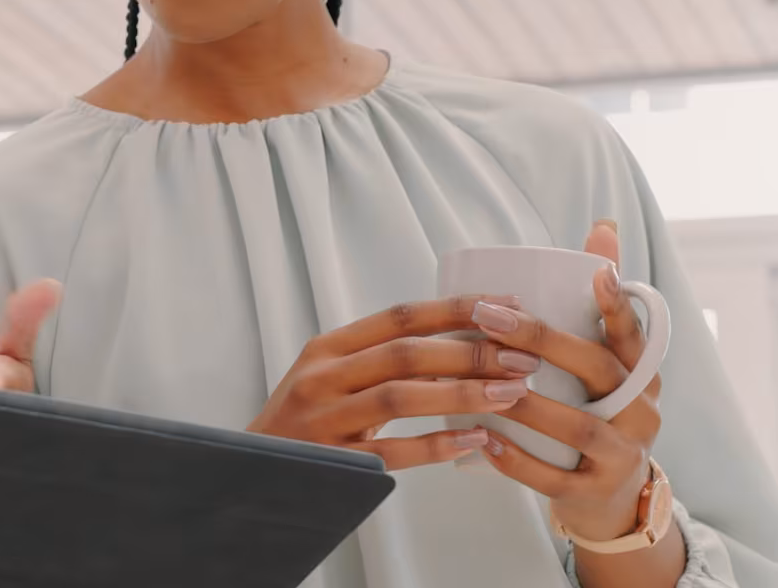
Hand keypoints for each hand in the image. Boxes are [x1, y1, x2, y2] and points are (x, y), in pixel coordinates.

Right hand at [248, 294, 541, 469]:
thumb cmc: (305, 421)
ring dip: (461, 393)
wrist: (254, 470)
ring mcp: (324, 419)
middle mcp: (323, 376)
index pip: (400, 317)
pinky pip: (391, 452)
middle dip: (471, 352)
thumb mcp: (332, 378)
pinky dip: (436, 444)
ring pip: (399, 396)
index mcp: (328, 347)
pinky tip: (474, 440)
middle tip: (523, 358)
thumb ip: (380, 360)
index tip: (507, 307)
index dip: (456, 309)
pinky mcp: (332, 461)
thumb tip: (460, 343)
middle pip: (405, 352)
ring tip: (510, 394)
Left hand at [470, 220, 663, 541]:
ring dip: (526, 403)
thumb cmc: (598, 410)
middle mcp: (641, 410)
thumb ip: (596, 303)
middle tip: (491, 318)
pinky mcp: (596, 493)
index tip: (599, 274)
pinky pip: (556, 478)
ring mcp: (623, 454)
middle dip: (542, 341)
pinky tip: (483, 440)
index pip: (634, 332)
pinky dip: (518, 461)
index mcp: (640, 372)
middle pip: (597, 370)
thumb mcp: (605, 362)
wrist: (613, 500)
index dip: (618, 304)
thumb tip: (603, 223)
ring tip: (480, 384)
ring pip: (577, 427)